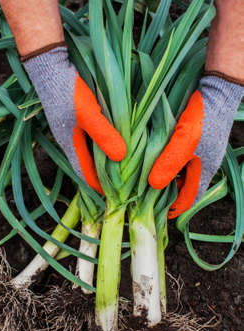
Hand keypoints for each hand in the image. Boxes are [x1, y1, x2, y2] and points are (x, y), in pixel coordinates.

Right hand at [23, 46, 126, 193]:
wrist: (48, 65)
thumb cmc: (68, 91)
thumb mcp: (89, 113)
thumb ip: (104, 135)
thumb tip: (122, 158)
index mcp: (70, 145)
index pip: (85, 174)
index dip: (98, 186)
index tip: (113, 197)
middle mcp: (69, 141)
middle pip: (86, 165)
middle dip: (102, 176)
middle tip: (121, 185)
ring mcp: (70, 129)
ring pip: (88, 152)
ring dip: (101, 161)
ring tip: (119, 168)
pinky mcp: (73, 118)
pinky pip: (88, 139)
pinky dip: (99, 146)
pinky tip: (111, 142)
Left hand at [149, 76, 242, 217]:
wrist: (217, 88)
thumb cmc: (203, 116)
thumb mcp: (184, 141)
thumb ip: (169, 163)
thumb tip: (153, 185)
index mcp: (203, 172)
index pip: (189, 200)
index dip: (173, 209)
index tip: (154, 212)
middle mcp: (202, 165)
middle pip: (182, 188)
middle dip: (165, 193)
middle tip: (142, 194)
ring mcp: (199, 153)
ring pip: (179, 173)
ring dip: (163, 176)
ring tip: (142, 177)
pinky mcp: (193, 141)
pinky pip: (178, 158)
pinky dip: (165, 162)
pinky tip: (151, 157)